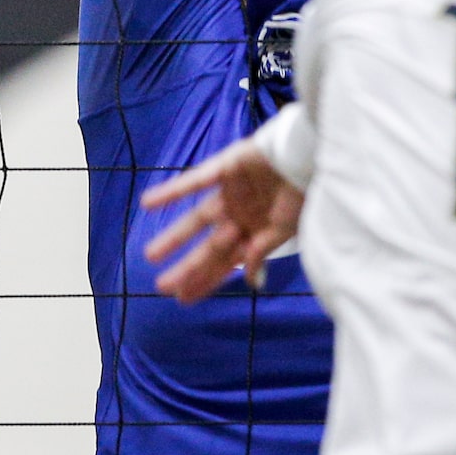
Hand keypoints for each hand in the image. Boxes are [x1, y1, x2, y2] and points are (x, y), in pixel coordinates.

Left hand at [142, 140, 303, 304]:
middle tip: (161, 287)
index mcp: (256, 231)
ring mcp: (230, 193)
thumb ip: (262, 251)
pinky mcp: (223, 168)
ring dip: (174, 237)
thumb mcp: (285, 229)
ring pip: (196, 219)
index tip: (184, 299)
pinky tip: (148, 203)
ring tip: (150, 255)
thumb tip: (251, 281)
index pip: (226, 262)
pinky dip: (171, 192)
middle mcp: (239, 214)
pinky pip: (193, 182)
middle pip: (208, 247)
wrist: (307, 155)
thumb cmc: (302, 193)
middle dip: (187, 268)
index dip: (206, 280)